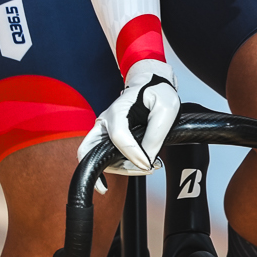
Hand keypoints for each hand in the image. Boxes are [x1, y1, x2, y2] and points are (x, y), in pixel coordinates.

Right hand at [77, 58, 179, 177]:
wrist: (151, 85)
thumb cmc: (157, 92)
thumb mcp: (166, 109)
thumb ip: (156, 134)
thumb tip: (147, 159)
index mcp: (117, 111)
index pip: (118, 137)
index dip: (133, 155)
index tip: (148, 164)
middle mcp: (105, 122)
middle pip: (90, 151)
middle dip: (111, 168)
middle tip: (136, 172)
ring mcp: (105, 130)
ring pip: (97, 158)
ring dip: (120, 169)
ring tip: (146, 167)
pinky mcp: (110, 137)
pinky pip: (105, 157)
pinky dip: (119, 166)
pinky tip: (138, 165)